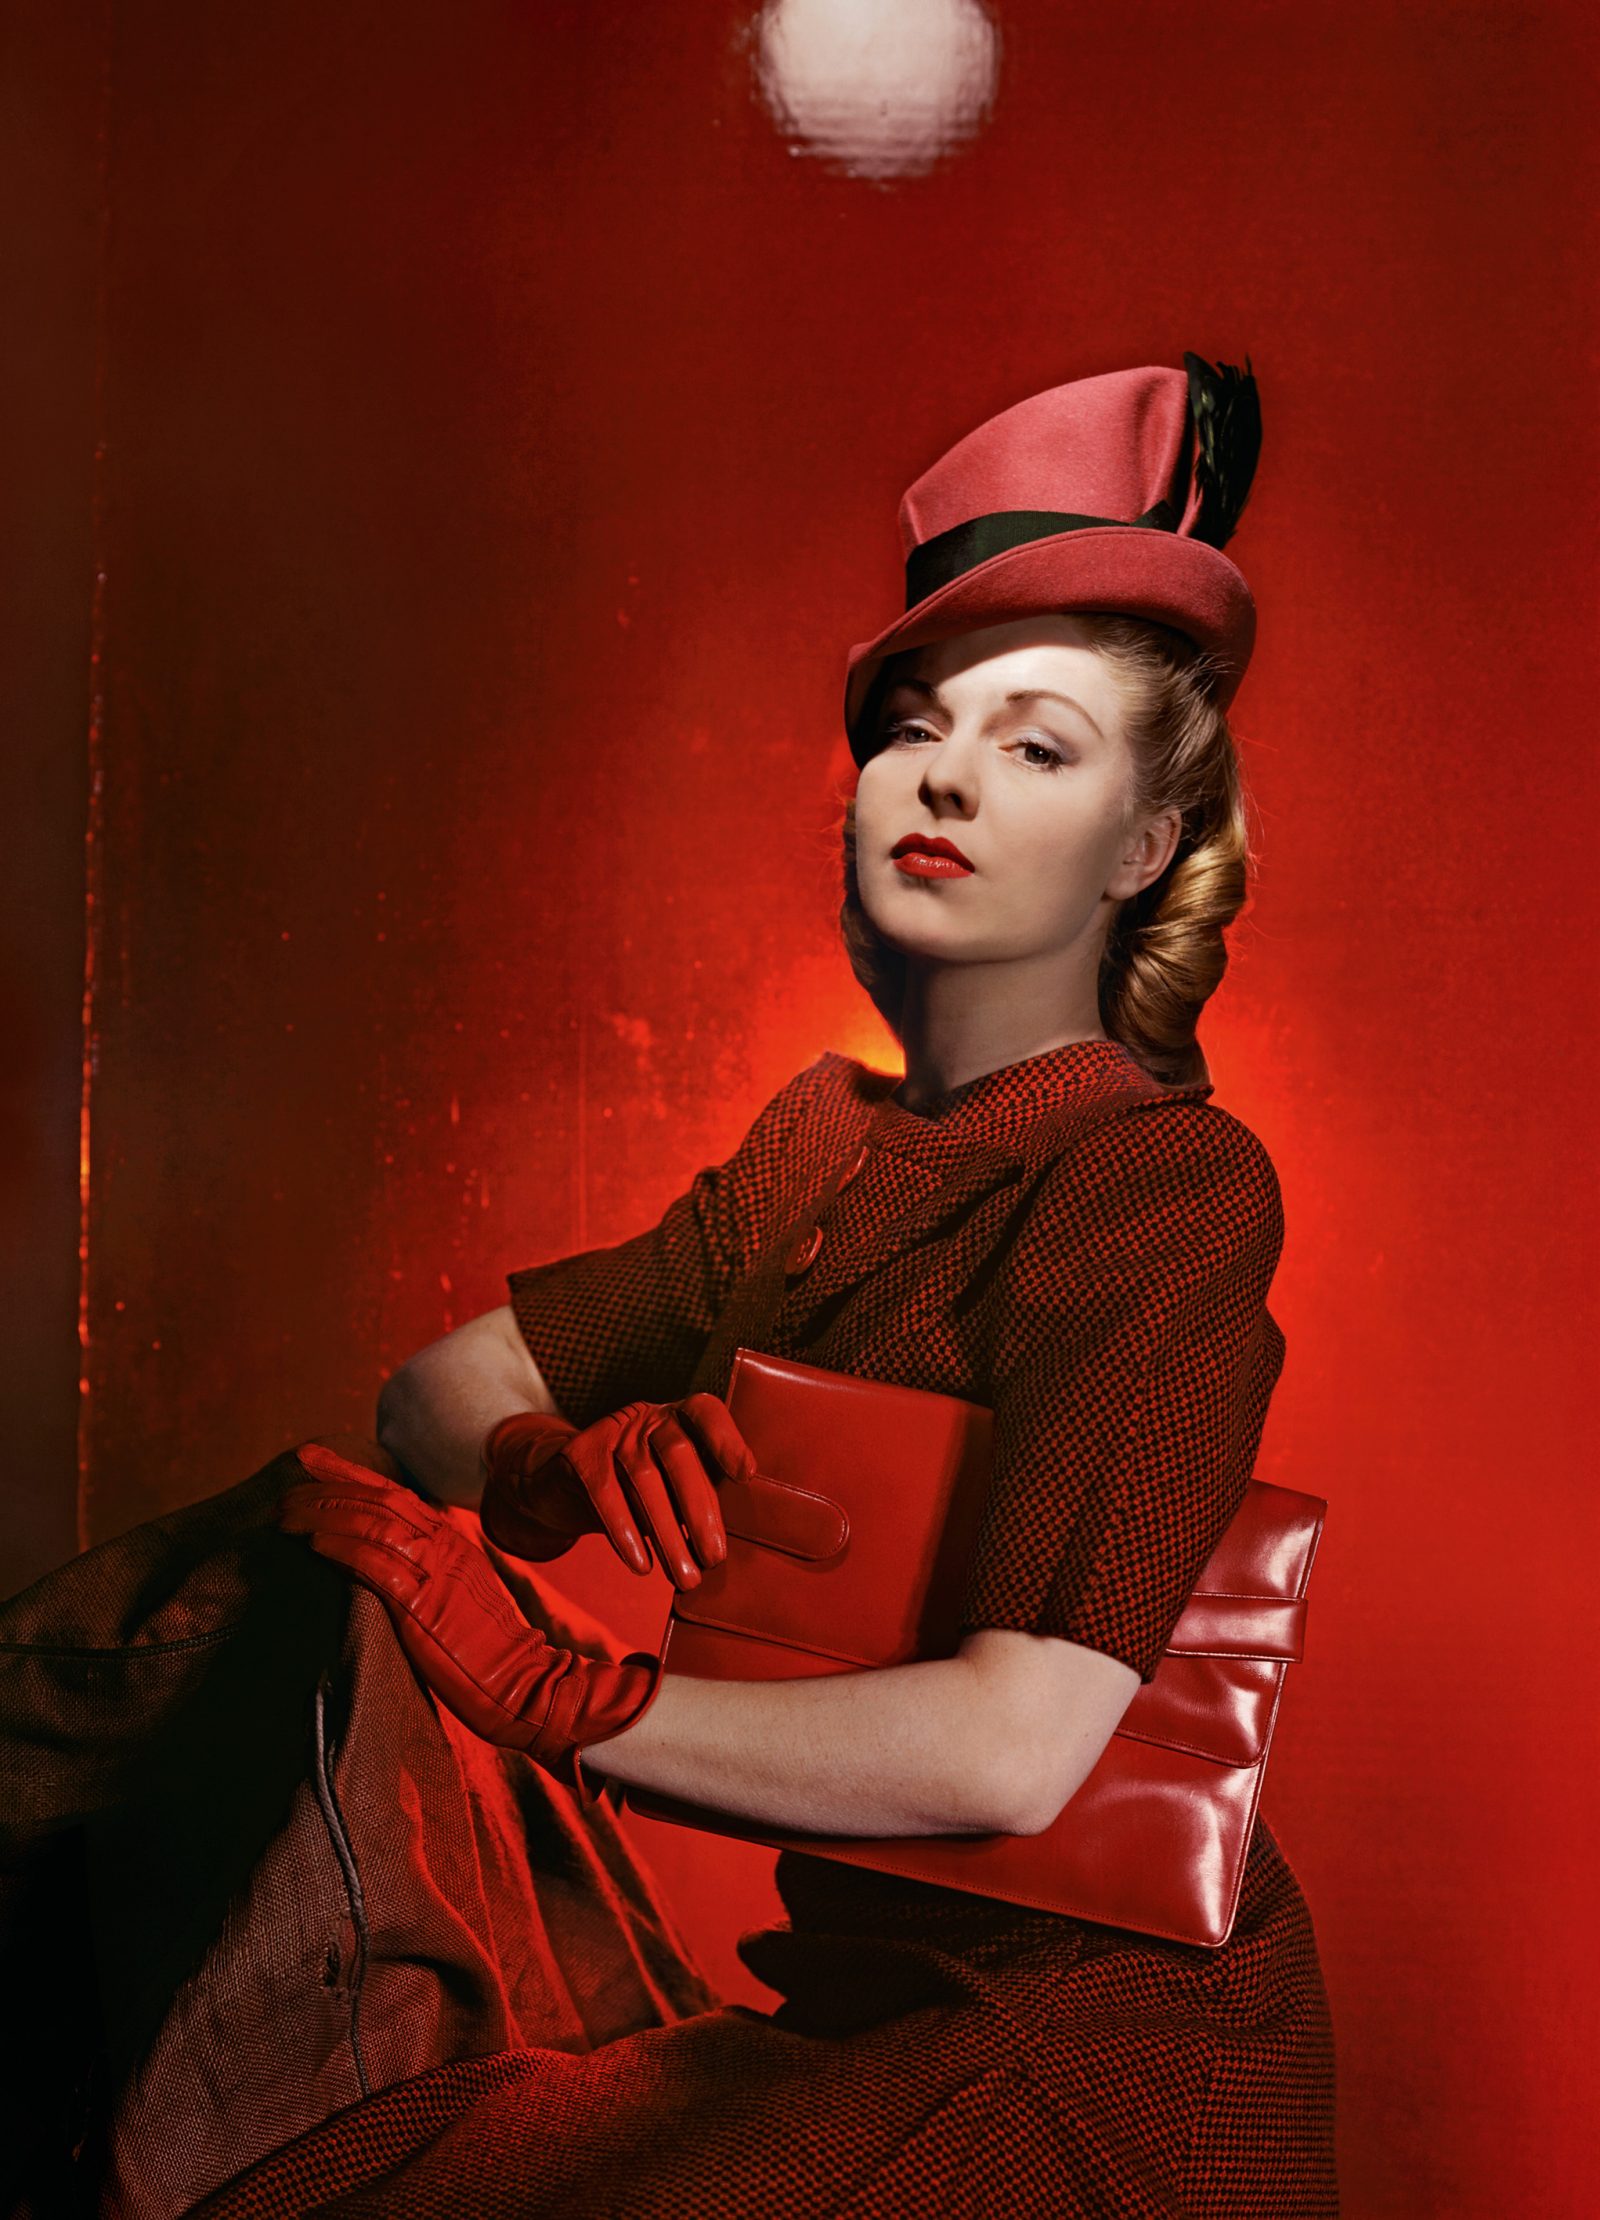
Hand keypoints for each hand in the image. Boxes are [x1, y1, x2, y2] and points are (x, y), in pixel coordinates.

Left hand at [279, 1442, 660, 1799]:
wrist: (528, 1683)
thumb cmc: (490, 1650)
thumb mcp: (460, 1594)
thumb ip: (427, 1571)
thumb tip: (383, 1564)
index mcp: (451, 1539)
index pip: (392, 1491)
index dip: (348, 1471)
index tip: (311, 1457)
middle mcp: (444, 1544)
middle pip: (376, 1499)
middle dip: (325, 1488)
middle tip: (284, 1489)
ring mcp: (435, 1571)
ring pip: (371, 1523)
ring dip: (323, 1514)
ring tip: (284, 1516)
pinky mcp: (424, 1604)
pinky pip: (377, 1565)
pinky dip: (343, 1548)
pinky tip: (315, 1543)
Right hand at [479, 1394, 755, 1589]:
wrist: (564, 1488)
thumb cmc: (637, 1494)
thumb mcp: (672, 1488)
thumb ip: (699, 1499)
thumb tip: (723, 1546)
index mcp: (679, 1418)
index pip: (705, 1412)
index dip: (727, 1440)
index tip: (745, 1474)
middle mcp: (648, 1416)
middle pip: (679, 1453)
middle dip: (700, 1509)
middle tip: (714, 1558)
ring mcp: (611, 1429)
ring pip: (644, 1479)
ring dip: (667, 1534)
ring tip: (685, 1578)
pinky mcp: (579, 1452)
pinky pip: (605, 1492)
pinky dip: (625, 1531)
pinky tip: (641, 1565)